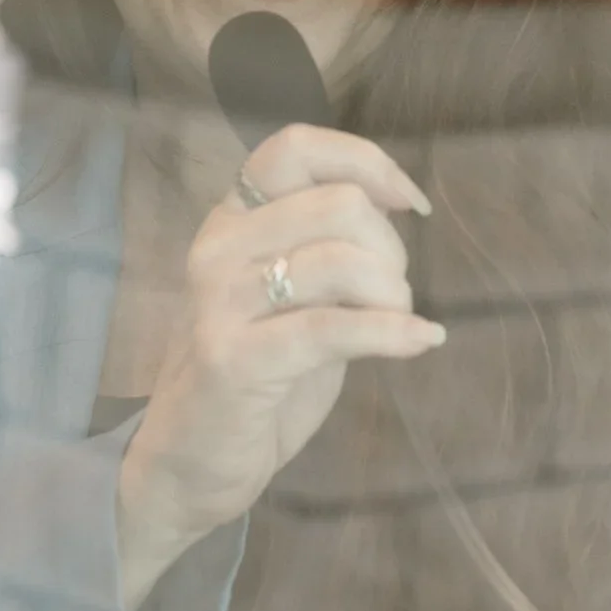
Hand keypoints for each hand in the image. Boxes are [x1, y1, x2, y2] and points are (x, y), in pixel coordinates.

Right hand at [114, 121, 439, 609]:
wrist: (188, 462)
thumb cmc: (257, 376)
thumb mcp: (294, 294)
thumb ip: (329, 244)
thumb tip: (396, 201)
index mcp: (232, 221)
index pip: (294, 148)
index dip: (364, 161)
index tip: (409, 201)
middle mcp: (218, 248)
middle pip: (338, 204)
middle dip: (391, 248)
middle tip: (392, 295)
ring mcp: (219, 302)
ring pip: (340, 260)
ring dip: (393, 295)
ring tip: (397, 325)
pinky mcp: (234, 359)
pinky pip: (333, 328)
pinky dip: (392, 332)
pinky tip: (421, 341)